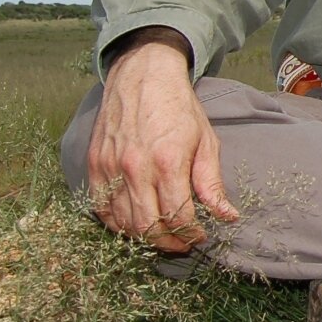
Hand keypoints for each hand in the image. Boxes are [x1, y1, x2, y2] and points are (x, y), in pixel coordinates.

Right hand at [85, 28, 237, 252]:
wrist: (143, 78)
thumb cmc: (179, 109)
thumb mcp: (206, 142)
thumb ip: (212, 183)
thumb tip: (227, 216)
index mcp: (168, 162)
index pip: (178, 216)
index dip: (191, 234)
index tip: (201, 236)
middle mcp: (135, 168)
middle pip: (147, 226)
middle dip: (168, 243)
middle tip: (182, 244)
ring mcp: (110, 168)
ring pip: (122, 223)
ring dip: (143, 237)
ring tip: (162, 236)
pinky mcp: (94, 166)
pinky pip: (100, 209)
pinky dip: (117, 224)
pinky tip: (134, 224)